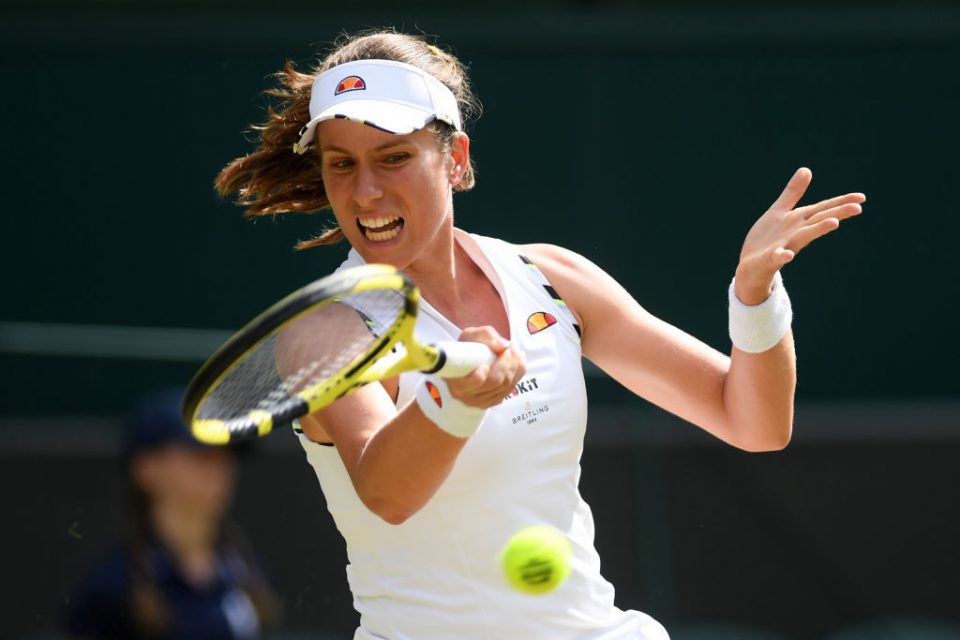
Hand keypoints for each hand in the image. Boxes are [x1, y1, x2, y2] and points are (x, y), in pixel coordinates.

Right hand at [445, 326, 525, 408]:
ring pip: (507, 385)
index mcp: (457, 382)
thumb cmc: (466, 348)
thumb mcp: (471, 335)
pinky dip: (517, 374)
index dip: (488, 368)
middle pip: (497, 381)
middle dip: (508, 361)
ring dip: (515, 366)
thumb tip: (504, 345)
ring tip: (512, 351)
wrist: (464, 361)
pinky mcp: (492, 402)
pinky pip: (511, 389)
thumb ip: (486, 336)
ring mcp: (481, 402)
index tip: (492, 355)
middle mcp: (468, 396)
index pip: (477, 379)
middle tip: (509, 347)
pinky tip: (515, 362)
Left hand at [736, 167, 864, 304]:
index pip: (823, 209)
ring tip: (834, 223)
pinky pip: (777, 257)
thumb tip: (806, 169)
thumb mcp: (779, 211)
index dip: (841, 202)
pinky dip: (783, 255)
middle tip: (858, 208)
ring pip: (803, 237)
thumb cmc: (767, 240)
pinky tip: (787, 254)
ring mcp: (784, 246)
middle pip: (819, 220)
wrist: (750, 267)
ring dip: (818, 230)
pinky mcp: (770, 259)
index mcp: (799, 220)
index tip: (862, 198)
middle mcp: (796, 232)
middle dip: (837, 213)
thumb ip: (793, 193)